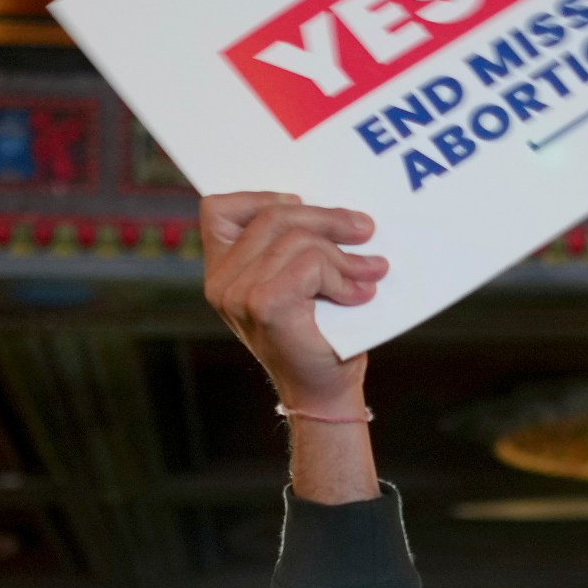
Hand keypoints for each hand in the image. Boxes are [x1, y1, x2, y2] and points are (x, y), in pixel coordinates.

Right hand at [200, 193, 385, 414]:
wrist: (323, 390)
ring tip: (370, 271)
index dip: (260, 197)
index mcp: (221, 271)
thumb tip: (332, 207)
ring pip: (298, 239)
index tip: (302, 203)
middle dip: (326, 218)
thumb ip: (291, 246)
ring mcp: (239, 294)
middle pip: (273, 215)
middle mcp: (222, 282)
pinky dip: (343, 277)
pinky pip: (311, 263)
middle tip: (364, 230)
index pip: (218, 210)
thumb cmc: (316, 335)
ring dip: (344, 255)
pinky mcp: (265, 304)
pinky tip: (359, 293)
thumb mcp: (295, 280)